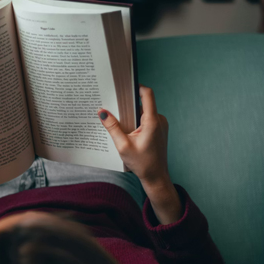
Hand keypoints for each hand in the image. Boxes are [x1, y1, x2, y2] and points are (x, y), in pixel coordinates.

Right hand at [99, 86, 181, 224]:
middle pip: (144, 102)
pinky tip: (127, 129)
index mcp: (152, 122)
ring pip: (145, 111)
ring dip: (132, 114)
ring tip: (119, 120)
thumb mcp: (123, 146)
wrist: (156, 177)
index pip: (147, 94)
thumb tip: (102, 112)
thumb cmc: (142, 164)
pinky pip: (147, 119)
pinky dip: (137, 121)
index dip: (136, 86)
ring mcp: (161, 124)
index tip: (124, 85)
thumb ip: (112, 127)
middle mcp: (159, 120)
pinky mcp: (159, 129)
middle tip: (114, 104)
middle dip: (129, 103)